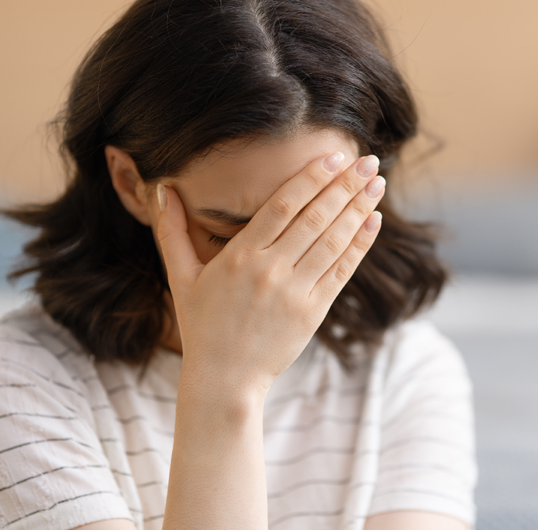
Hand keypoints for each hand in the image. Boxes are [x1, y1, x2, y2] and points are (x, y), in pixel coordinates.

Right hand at [153, 152, 384, 397]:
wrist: (224, 380)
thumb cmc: (201, 326)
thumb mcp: (180, 277)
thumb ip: (171, 230)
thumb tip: (160, 188)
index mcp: (240, 257)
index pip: (282, 206)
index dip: (310, 178)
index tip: (334, 157)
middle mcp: (270, 271)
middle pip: (314, 218)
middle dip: (345, 186)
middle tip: (369, 161)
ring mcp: (295, 293)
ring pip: (333, 241)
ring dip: (358, 209)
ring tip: (377, 183)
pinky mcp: (313, 313)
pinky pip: (341, 271)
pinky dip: (359, 245)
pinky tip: (373, 221)